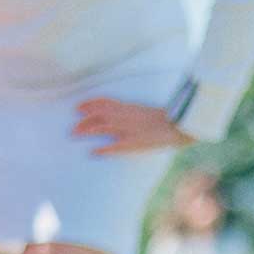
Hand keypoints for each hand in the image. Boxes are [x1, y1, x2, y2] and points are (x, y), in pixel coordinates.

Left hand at [71, 98, 193, 156]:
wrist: (180, 124)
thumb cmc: (168, 119)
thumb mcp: (148, 112)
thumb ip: (135, 113)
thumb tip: (125, 117)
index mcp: (130, 107)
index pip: (105, 102)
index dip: (89, 103)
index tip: (78, 106)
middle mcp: (126, 116)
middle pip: (99, 114)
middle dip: (84, 119)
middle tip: (73, 128)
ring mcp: (129, 129)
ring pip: (102, 126)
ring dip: (87, 129)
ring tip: (75, 134)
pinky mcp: (135, 142)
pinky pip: (115, 146)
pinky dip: (104, 149)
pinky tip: (94, 152)